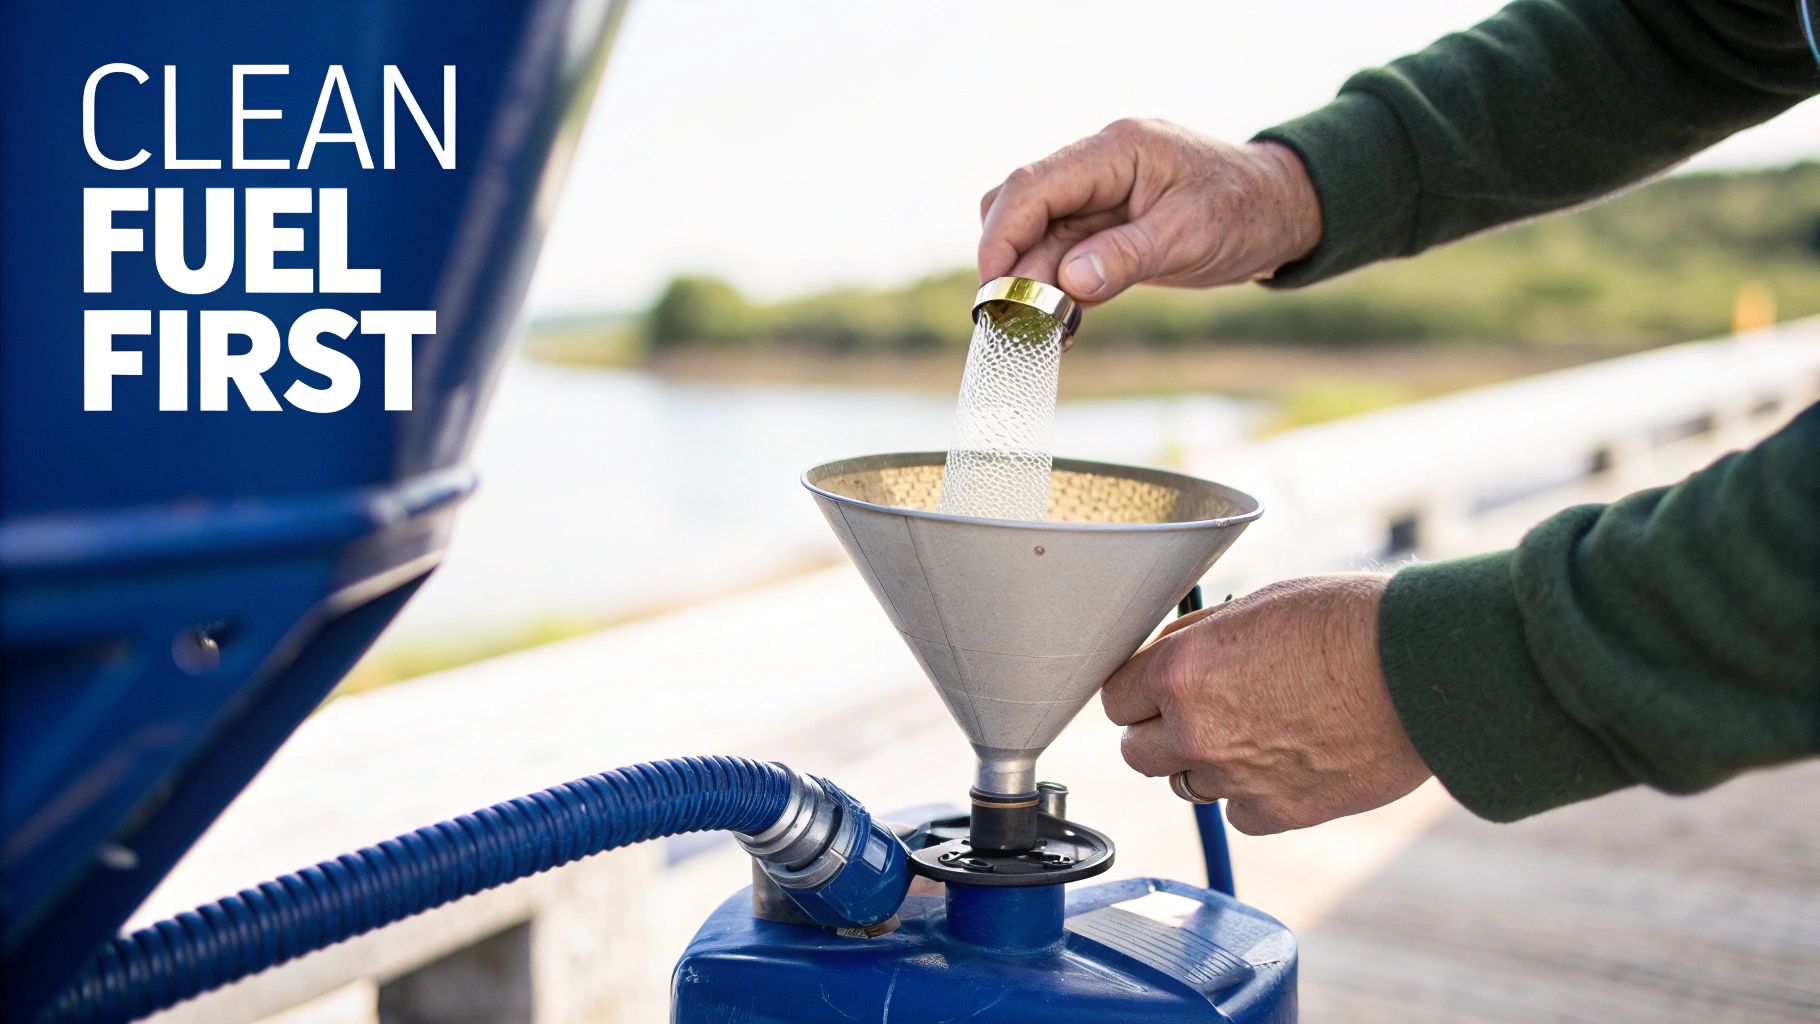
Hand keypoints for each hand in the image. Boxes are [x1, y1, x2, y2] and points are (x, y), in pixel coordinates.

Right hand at [977, 118, 1321, 304]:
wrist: (1280, 210)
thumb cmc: (1245, 212)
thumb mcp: (1192, 236)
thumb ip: (1128, 256)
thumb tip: (1069, 282)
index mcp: (1117, 150)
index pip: (1034, 185)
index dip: (1003, 235)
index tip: (992, 286)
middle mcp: (1098, 166)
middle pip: (1021, 207)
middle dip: (1009, 262)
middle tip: (1012, 318)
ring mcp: (1098, 197)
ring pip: (1035, 235)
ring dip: (1030, 282)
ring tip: (1041, 332)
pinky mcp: (1103, 227)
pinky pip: (1060, 255)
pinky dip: (1053, 289)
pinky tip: (1062, 326)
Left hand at [1101, 574, 1431, 834]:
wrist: (1424, 669)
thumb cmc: (1349, 622)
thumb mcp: (1257, 606)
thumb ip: (1199, 641)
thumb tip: (1167, 656)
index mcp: (1180, 671)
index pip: (1115, 698)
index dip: (1137, 693)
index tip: (1156, 691)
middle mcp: (1195, 731)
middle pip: (1137, 751)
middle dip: (1160, 733)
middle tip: (1201, 712)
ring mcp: (1234, 779)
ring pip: (1186, 784)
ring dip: (1208, 764)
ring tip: (1260, 729)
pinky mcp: (1278, 813)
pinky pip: (1240, 812)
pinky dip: (1255, 794)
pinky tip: (1289, 760)